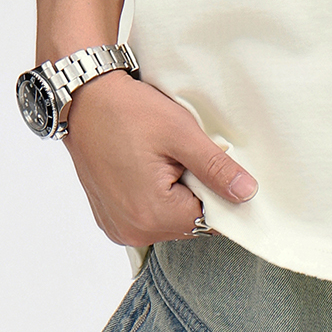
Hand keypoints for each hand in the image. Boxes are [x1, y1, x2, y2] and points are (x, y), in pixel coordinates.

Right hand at [61, 69, 257, 247]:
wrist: (84, 100)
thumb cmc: (129, 112)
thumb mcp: (181, 134)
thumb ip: (216, 168)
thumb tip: (247, 194)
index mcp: (152, 216)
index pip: (209, 219)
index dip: (217, 190)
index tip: (208, 163)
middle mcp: (132, 231)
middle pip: (187, 222)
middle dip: (195, 192)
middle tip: (182, 156)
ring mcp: (117, 227)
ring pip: (168, 220)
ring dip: (175, 195)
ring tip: (162, 160)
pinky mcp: (109, 218)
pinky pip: (146, 216)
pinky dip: (154, 197)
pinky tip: (147, 168)